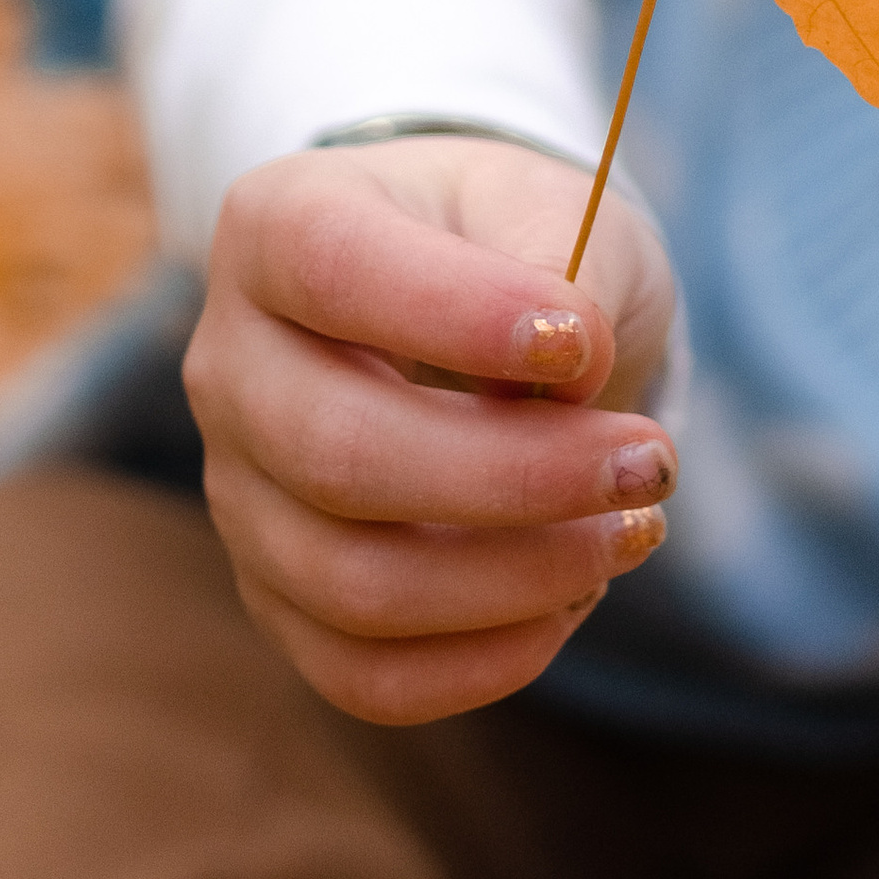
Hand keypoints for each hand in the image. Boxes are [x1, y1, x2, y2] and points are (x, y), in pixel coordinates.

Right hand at [185, 137, 676, 722]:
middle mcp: (229, 364)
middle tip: (648, 463)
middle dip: (518, 477)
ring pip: (353, 584)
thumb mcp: (554, 205)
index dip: (459, 316)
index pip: (332, 270)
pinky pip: (362, 674)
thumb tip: (569, 385)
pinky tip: (572, 601)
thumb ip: (564, 266)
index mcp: (276, 226)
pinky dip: (482, 660)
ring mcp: (241, 491)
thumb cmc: (513, 243)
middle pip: (338, 455)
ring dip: (517, 577)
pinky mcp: (281, 596)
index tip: (585, 340)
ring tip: (632, 530)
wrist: (484, 309)